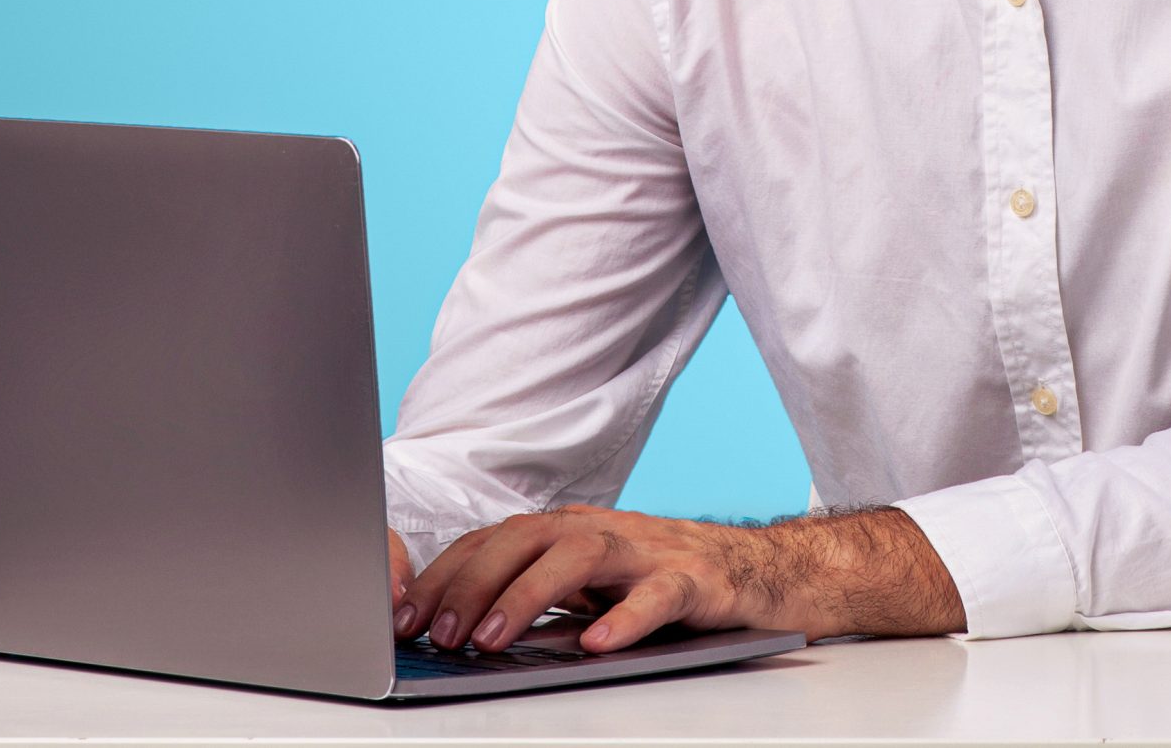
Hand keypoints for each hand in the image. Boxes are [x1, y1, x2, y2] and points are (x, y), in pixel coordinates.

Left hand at [391, 504, 964, 650]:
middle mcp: (606, 530)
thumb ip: (538, 598)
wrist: (766, 573)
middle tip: (437, 632)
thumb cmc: (668, 582)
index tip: (404, 617)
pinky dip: (625, 617)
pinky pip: (658, 596)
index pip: (493, 540)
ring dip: (530, 593)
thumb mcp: (593, 588)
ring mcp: (652, 551)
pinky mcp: (697, 581)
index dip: (444, 576)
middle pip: (526, 538)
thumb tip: (459, 631)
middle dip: (473, 583)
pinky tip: (596, 643)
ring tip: (495, 637)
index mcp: (572, 529)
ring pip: (582, 555)